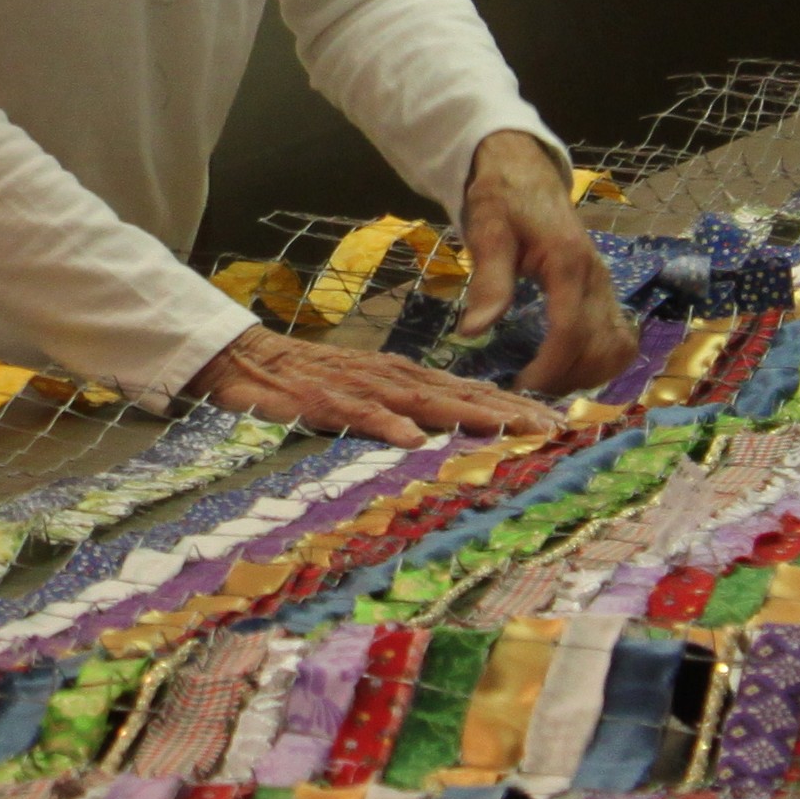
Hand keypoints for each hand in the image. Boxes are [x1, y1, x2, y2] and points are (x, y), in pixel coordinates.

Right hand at [187, 326, 558, 444]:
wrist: (242, 359)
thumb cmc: (304, 383)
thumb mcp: (362, 396)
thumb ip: (401, 411)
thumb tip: (443, 437)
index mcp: (402, 379)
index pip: (468, 391)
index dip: (512, 405)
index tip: (557, 423)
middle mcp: (390, 378)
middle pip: (459, 394)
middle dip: (509, 410)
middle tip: (556, 428)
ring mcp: (359, 387)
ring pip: (423, 401)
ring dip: (468, 414)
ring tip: (510, 428)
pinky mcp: (324, 400)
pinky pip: (360, 414)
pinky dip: (388, 425)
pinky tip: (414, 439)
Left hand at [456, 130, 640, 396]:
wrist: (523, 169)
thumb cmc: (502, 198)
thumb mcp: (487, 231)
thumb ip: (489, 281)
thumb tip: (473, 332)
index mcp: (568, 262)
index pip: (572, 330)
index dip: (551, 367)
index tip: (521, 386)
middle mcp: (597, 277)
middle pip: (600, 347)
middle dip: (567, 377)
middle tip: (527, 388)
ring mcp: (605, 284)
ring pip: (617, 346)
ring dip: (588, 373)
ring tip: (546, 381)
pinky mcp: (604, 290)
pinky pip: (618, 336)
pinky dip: (601, 360)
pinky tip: (569, 367)